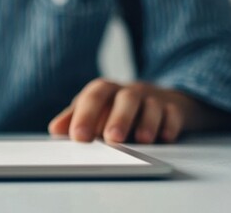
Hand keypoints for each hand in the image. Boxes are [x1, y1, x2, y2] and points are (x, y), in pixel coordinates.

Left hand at [47, 78, 230, 143]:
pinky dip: (169, 125)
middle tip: (111, 139)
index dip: (85, 115)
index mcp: (106, 90)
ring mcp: (153, 99)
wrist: (160, 99)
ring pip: (151, 105)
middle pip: (124, 98)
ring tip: (141, 140)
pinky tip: (165, 137)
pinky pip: (173, 114)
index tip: (78, 137)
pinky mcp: (174, 109)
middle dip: (118, 118)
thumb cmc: (117, 108)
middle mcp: (129, 92)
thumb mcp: (94, 110)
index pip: (94, 96)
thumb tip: (55, 129)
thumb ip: (74, 118)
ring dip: (146, 123)